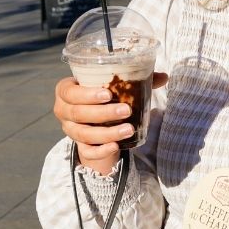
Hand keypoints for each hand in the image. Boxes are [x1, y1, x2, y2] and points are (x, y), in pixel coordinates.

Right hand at [52, 72, 167, 173]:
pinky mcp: (80, 147)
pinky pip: (88, 152)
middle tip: (126, 110)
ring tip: (128, 129)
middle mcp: (64, 111)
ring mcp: (70, 130)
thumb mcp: (115, 86)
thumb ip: (136, 80)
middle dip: (102, 113)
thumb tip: (164, 76)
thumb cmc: (105, 96)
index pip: (69, 93)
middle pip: (77, 114)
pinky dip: (101, 150)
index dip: (86, 94)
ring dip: (106, 133)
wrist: (97, 120)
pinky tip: (115, 146)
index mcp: (66, 91)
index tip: (108, 94)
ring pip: (83, 134)